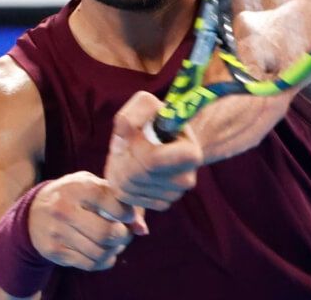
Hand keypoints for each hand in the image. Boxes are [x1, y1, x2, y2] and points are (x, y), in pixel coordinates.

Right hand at [28, 171, 137, 271]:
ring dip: (114, 250)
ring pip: (100, 252)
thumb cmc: (73, 196)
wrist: (33, 213)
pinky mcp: (54, 251)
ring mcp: (57, 232)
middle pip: (107, 233)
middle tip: (124, 233)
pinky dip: (104, 261)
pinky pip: (89, 264)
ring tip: (115, 243)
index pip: (112, 202)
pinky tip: (104, 252)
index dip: (127, 213)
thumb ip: (119, 201)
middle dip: (123, 236)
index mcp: (77, 187)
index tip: (128, 216)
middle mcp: (64, 209)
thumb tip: (142, 230)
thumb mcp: (92, 187)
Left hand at [104, 91, 202, 210]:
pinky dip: (123, 183)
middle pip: (138, 175)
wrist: (162, 138)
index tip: (133, 134)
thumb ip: (132, 114)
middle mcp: (186, 180)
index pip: (152, 159)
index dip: (135, 146)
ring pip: (130, 187)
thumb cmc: (154, 119)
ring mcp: (174, 195)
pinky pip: (129, 199)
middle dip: (123, 157)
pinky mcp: (160, 205)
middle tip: (124, 145)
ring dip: (119, 169)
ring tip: (127, 155)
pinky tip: (130, 169)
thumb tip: (123, 134)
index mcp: (190, 155)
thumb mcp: (145, 105)